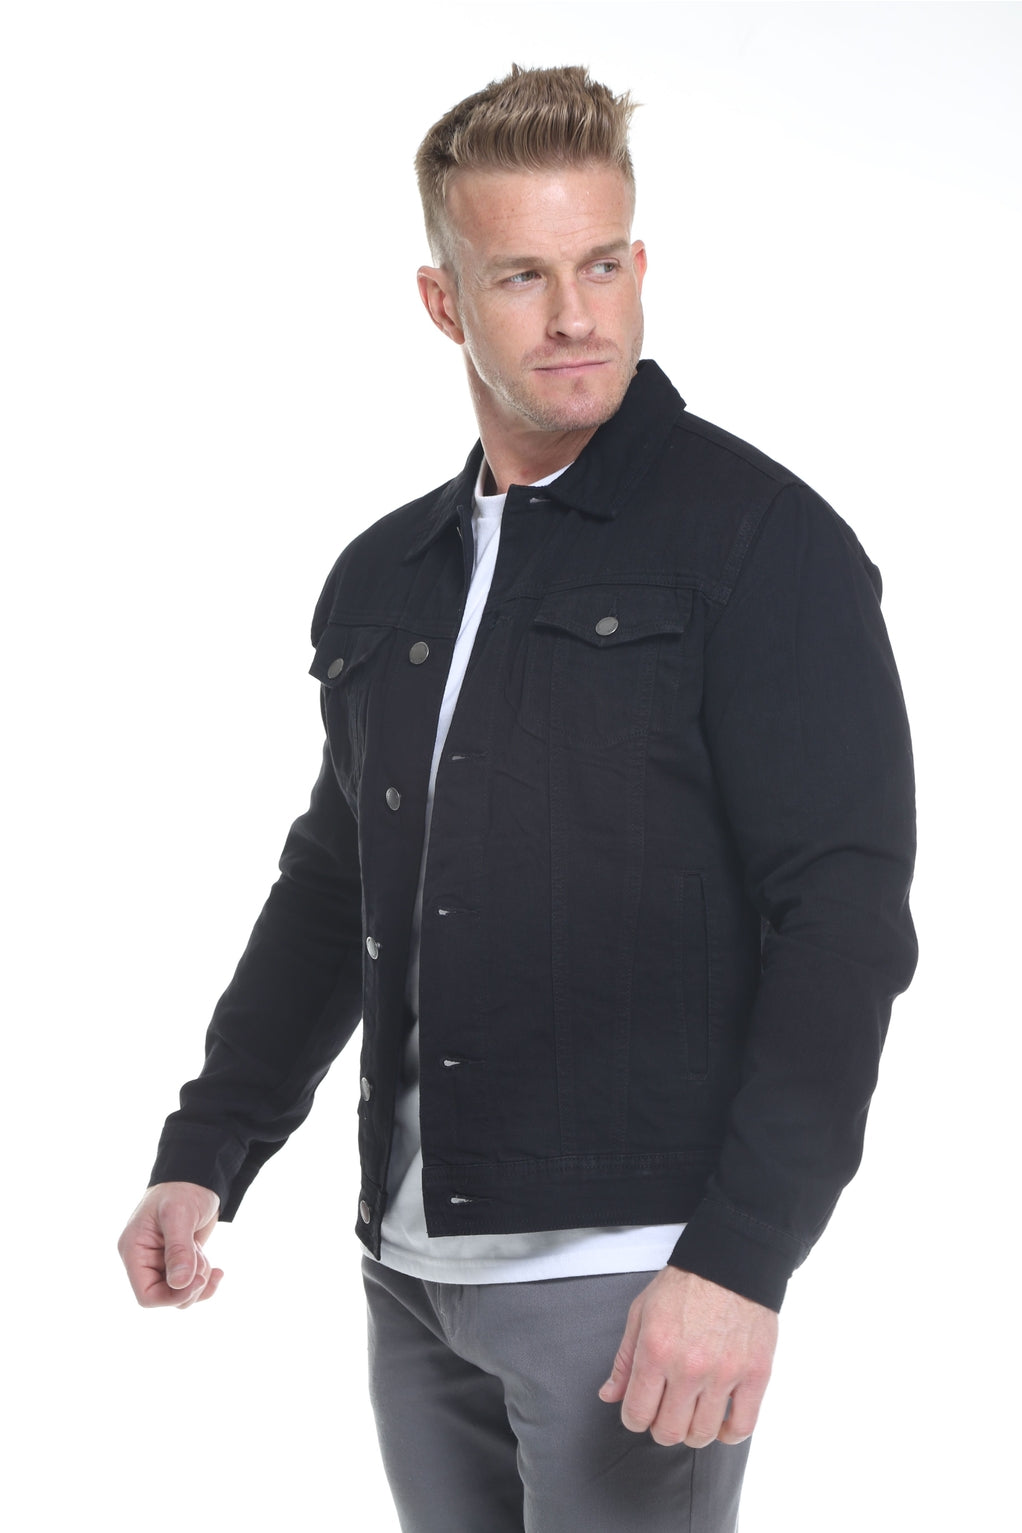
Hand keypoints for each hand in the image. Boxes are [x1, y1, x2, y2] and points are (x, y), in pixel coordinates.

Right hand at [118, 1181, 222, 1308]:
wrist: (197, 1177)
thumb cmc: (183, 1189)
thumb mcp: (179, 1215)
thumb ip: (178, 1249)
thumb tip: (179, 1284)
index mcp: (134, 1250)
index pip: (146, 1295)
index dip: (172, 1297)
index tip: (196, 1281)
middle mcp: (144, 1260)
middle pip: (164, 1297)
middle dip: (189, 1286)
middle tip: (205, 1263)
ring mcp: (160, 1262)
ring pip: (179, 1294)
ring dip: (199, 1281)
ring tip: (205, 1254)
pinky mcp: (178, 1262)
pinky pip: (188, 1286)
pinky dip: (204, 1281)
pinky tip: (218, 1270)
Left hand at [599, 1266, 777, 1446]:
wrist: (730, 1262)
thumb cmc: (686, 1284)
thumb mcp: (641, 1312)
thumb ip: (625, 1359)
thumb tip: (609, 1395)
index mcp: (656, 1350)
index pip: (637, 1413)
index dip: (634, 1419)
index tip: (639, 1413)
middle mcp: (689, 1367)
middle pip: (669, 1431)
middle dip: (660, 1429)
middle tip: (664, 1414)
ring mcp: (724, 1374)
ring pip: (702, 1434)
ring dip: (692, 1433)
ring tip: (691, 1416)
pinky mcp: (755, 1375)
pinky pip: (742, 1426)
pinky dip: (729, 1434)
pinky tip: (719, 1424)